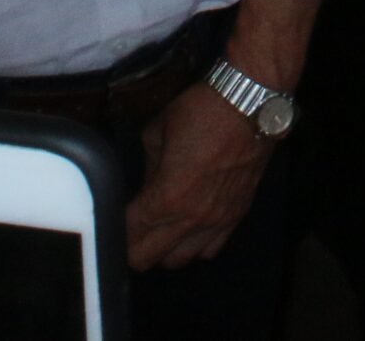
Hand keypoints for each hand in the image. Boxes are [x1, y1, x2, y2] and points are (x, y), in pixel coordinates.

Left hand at [127, 82, 274, 271]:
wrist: (251, 104)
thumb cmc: (202, 111)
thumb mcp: (157, 132)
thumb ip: (147, 167)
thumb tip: (147, 183)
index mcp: (166, 197)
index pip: (129, 234)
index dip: (115, 231)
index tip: (112, 223)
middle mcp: (191, 218)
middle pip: (148, 258)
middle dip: (132, 247)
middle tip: (129, 231)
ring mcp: (216, 221)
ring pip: (179, 260)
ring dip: (164, 248)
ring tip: (159, 231)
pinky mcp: (236, 216)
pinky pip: (210, 249)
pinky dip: (195, 245)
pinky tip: (189, 228)